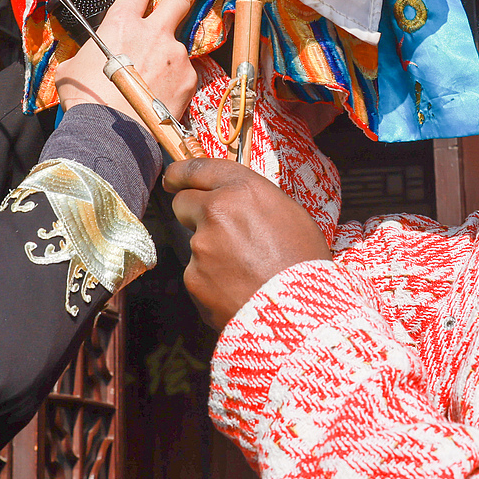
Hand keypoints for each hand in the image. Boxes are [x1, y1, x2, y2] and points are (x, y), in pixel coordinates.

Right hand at [50, 0, 214, 125]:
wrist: (112, 135)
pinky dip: (174, 82)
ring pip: (178, 45)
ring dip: (168, 57)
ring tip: (152, 82)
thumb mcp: (72, 70)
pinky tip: (159, 98)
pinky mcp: (189, 78)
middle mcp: (155, 33)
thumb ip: (86, 55)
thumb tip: (84, 60)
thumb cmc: (87, 101)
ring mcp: (176, 55)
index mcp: (122, 24)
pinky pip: (183, 74)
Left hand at [162, 156, 330, 327]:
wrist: (302, 310)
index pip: (197, 168)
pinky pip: (198, 274)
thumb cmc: (305, 262)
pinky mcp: (193, 278)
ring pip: (195, 243)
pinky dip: (212, 281)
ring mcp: (201, 246)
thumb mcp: (289, 214)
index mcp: (242, 189)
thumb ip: (253, 201)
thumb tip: (235, 204)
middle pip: (183, 203)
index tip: (173, 178)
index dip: (180, 173)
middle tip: (217, 230)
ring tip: (245, 271)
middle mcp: (215, 212)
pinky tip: (238, 289)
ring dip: (211, 253)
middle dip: (194, 213)